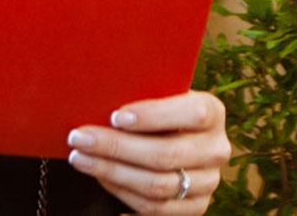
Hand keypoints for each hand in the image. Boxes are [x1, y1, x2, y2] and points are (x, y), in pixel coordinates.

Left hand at [66, 90, 229, 212]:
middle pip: (166, 154)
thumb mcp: (161, 93)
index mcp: (213, 111)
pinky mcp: (195, 207)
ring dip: (112, 171)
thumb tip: (100, 93)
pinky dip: (121, 190)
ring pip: (157, 185)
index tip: (115, 116)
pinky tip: (99, 174)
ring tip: (80, 157)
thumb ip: (144, 93)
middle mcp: (217, 148)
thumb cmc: (159, 107)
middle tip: (80, 137)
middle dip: (117, 147)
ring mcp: (209, 182)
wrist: (176, 137)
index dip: (153, 116)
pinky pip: (154, 207)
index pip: (191, 114)